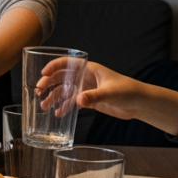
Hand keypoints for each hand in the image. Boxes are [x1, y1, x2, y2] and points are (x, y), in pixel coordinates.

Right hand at [38, 61, 177, 135]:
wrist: (139, 104)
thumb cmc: (128, 91)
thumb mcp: (110, 93)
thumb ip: (94, 97)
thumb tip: (78, 101)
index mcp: (89, 69)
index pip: (67, 63)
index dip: (53, 67)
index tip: (43, 74)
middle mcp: (85, 77)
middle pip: (62, 77)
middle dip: (48, 83)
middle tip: (38, 91)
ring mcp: (86, 88)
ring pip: (65, 91)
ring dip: (53, 97)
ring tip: (44, 106)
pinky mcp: (89, 100)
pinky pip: (72, 102)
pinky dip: (64, 107)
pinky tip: (58, 114)